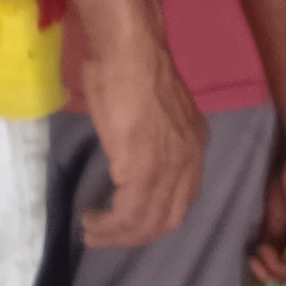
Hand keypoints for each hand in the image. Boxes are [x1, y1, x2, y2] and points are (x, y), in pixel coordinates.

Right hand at [83, 36, 204, 247]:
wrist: (128, 49)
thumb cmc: (130, 66)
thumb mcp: (151, 110)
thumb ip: (148, 137)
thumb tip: (129, 150)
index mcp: (193, 145)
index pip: (180, 198)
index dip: (152, 217)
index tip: (125, 221)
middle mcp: (189, 161)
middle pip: (167, 218)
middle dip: (134, 235)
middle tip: (103, 236)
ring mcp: (168, 168)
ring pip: (147, 222)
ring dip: (117, 235)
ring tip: (91, 232)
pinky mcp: (143, 170)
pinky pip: (129, 214)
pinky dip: (109, 226)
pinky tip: (92, 221)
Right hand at [250, 141, 285, 285]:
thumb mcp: (280, 219)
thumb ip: (276, 242)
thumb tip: (263, 260)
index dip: (285, 278)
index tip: (259, 261)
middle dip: (284, 283)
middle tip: (262, 265)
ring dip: (277, 276)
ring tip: (261, 255)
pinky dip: (276, 267)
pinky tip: (264, 250)